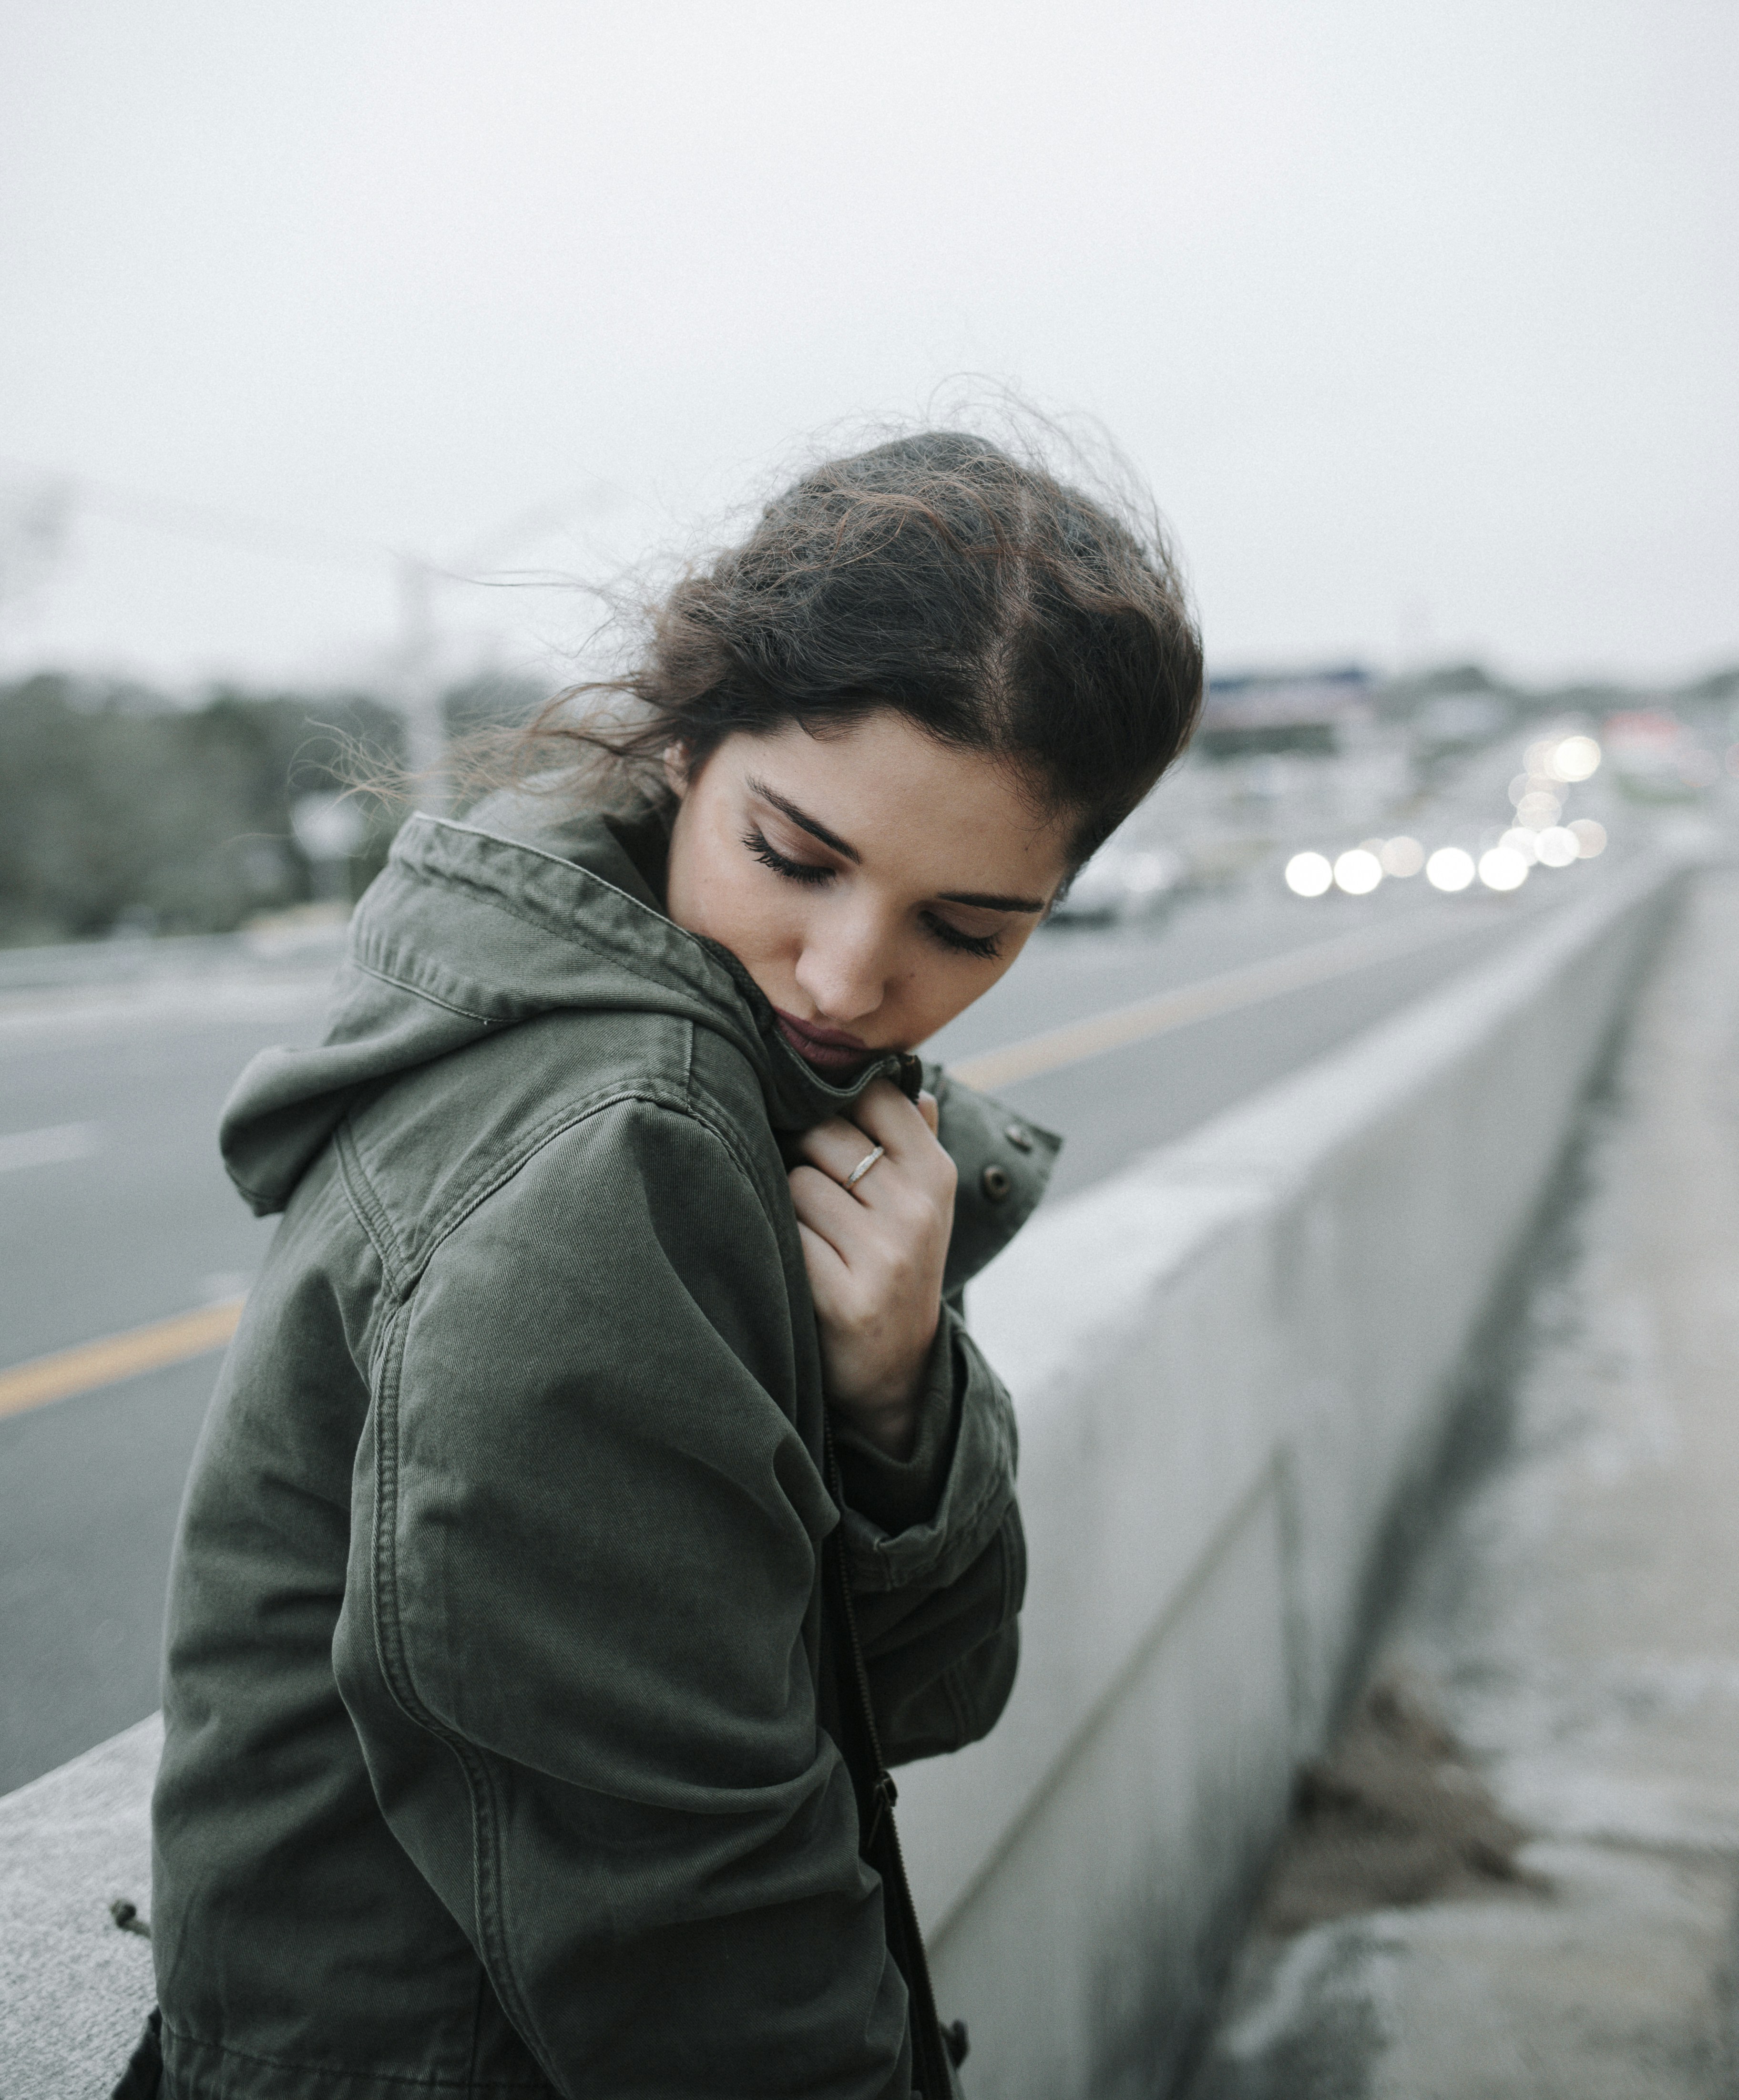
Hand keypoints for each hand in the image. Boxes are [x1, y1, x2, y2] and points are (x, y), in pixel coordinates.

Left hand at [788, 1080, 956, 1458]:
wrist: (896, 1370)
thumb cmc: (895, 1264)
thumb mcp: (922, 1203)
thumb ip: (916, 1140)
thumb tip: (912, 1083)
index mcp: (936, 1174)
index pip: (875, 1095)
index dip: (834, 1102)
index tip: (822, 1123)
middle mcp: (917, 1210)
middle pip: (823, 1134)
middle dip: (805, 1157)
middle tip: (815, 1196)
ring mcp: (885, 1256)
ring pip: (798, 1184)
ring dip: (791, 1207)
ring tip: (813, 1238)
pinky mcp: (845, 1299)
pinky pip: (788, 1236)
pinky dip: (784, 1247)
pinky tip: (802, 1269)